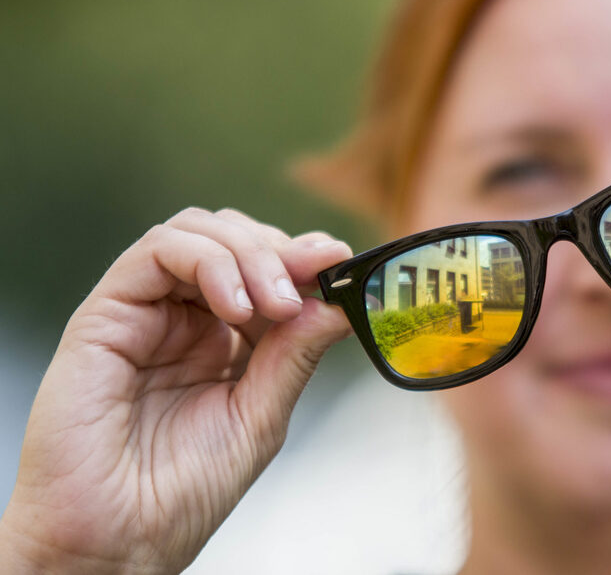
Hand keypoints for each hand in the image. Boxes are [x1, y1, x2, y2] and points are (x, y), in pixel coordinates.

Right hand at [0, 208, 353, 572]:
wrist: (119, 540)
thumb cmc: (182, 492)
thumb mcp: (261, 416)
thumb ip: (295, 354)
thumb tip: (339, 301)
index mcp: (224, 340)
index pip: (266, 268)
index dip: (304, 259)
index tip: (342, 262)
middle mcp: (184, 317)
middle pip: (235, 237)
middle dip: (282, 251)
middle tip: (311, 280)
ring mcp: (146, 311)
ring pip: (199, 231)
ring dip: (250, 252)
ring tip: (275, 302)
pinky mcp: (107, 313)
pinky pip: (157, 251)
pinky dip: (207, 260)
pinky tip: (236, 305)